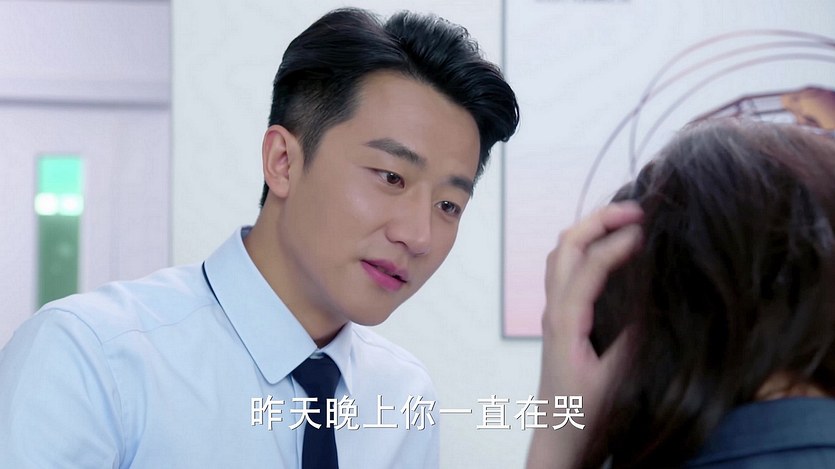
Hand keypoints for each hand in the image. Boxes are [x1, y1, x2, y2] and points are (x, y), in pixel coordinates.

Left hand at [527, 202, 642, 468]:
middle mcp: (554, 309)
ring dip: (590, 228)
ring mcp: (554, 312)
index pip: (588, 266)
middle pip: (565, 245)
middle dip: (597, 219)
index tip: (649, 229)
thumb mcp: (614, 382)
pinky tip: (614, 250)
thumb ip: (632, 343)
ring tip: (628, 218)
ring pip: (562, 253)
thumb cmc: (583, 416)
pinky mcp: (561, 318)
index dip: (617, 243)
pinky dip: (588, 247)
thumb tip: (655, 302)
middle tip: (637, 209)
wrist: (559, 440)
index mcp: (565, 321)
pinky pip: (567, 269)